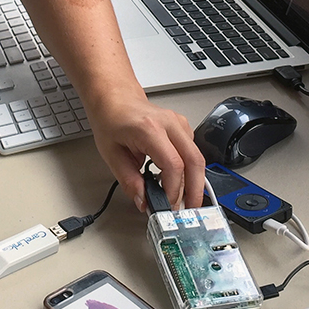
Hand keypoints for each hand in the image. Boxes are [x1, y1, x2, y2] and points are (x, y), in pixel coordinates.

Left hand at [84, 89, 204, 211]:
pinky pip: (193, 151)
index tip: (167, 204)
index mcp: (149, 129)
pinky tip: (179, 180)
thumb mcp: (111, 154)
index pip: (173, 164)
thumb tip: (143, 200)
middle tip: (188, 209)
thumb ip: (129, 180)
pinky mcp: (182, 126)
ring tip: (182, 199)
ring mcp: (178, 123)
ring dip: (194, 181)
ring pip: (197, 156)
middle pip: (194, 160)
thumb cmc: (111, 120)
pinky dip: (190, 169)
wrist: (115, 99)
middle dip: (195, 190)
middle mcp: (169, 123)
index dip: (173, 189)